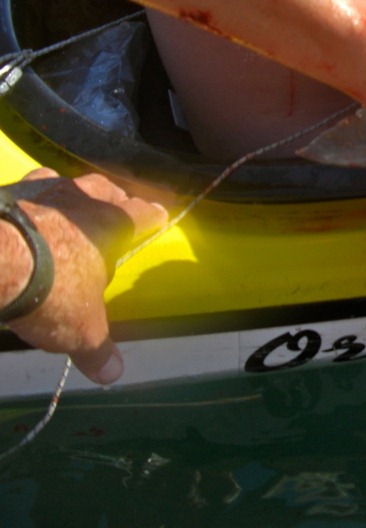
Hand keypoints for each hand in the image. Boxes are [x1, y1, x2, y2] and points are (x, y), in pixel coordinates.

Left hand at [1, 169, 167, 383]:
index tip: (158, 216)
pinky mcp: (6, 192)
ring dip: (69, 197)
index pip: (144, 214)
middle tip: (112, 213)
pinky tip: (22, 217)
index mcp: (113, 224)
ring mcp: (42, 190)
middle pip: (107, 190)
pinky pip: (24, 191)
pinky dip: (27, 203)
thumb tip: (112, 373)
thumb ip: (97, 348)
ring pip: (66, 184)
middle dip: (112, 200)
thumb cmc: (48, 288)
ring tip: (65, 214)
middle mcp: (82, 199)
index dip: (153, 216)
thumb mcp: (80, 328)